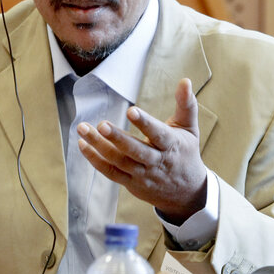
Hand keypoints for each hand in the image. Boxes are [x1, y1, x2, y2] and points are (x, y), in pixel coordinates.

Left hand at [77, 77, 207, 222]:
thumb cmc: (186, 154)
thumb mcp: (190, 128)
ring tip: (83, 129)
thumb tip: (185, 80)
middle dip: (117, 138)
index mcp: (171, 145)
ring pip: (119, 161)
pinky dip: (95, 160)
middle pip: (135, 150)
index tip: (132, 111)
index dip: (145, 123)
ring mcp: (142, 174)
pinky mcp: (131, 183)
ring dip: (99, 146)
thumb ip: (186, 104)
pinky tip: (83, 145)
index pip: (158, 133)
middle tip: (101, 124)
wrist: (187, 193)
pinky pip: (111, 172)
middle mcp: (156, 161)